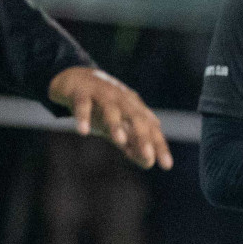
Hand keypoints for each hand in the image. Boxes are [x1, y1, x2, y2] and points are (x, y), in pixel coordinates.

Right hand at [48, 66, 172, 170]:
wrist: (76, 78)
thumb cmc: (102, 107)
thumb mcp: (118, 126)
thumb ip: (132, 143)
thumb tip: (149, 163)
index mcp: (135, 108)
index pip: (151, 128)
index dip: (159, 145)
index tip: (167, 165)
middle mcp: (122, 100)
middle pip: (136, 118)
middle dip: (143, 137)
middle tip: (148, 155)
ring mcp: (102, 94)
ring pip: (111, 109)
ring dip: (116, 124)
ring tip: (120, 141)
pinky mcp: (80, 92)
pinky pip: (83, 104)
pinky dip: (83, 117)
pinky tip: (83, 131)